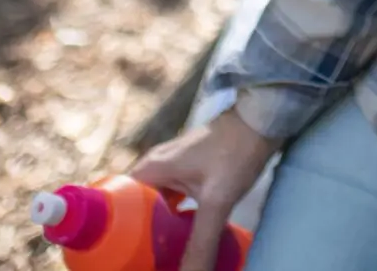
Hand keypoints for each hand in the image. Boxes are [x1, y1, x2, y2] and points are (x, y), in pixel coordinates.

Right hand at [129, 108, 274, 270]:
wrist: (262, 119)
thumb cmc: (236, 151)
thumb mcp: (217, 201)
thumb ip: (201, 241)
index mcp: (151, 169)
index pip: (115, 202)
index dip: (114, 229)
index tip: (120, 252)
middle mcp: (155, 167)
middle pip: (133, 207)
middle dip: (137, 234)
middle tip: (140, 259)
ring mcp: (171, 169)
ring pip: (153, 205)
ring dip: (155, 227)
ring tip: (156, 254)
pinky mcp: (187, 172)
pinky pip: (170, 200)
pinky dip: (171, 219)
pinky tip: (179, 237)